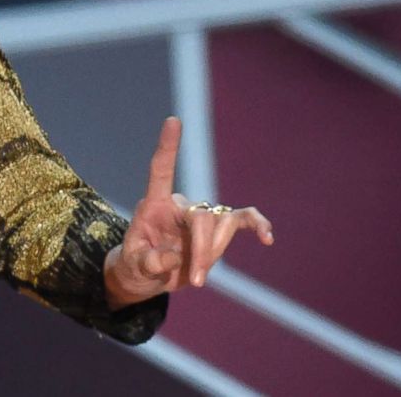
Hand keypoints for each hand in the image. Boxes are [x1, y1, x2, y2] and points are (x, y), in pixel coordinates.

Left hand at [105, 116, 273, 308]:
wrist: (147, 277)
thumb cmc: (135, 266)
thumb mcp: (133, 267)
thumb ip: (149, 262)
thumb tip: (173, 258)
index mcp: (154, 205)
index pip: (161, 169)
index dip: (168, 146)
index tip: (173, 120)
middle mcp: (179, 205)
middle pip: (202, 216)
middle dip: (202, 249)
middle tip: (196, 280)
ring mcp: (200, 217)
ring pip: (222, 225)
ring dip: (214, 254)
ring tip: (197, 279)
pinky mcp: (216, 230)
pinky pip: (242, 220)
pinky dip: (256, 226)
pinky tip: (267, 238)